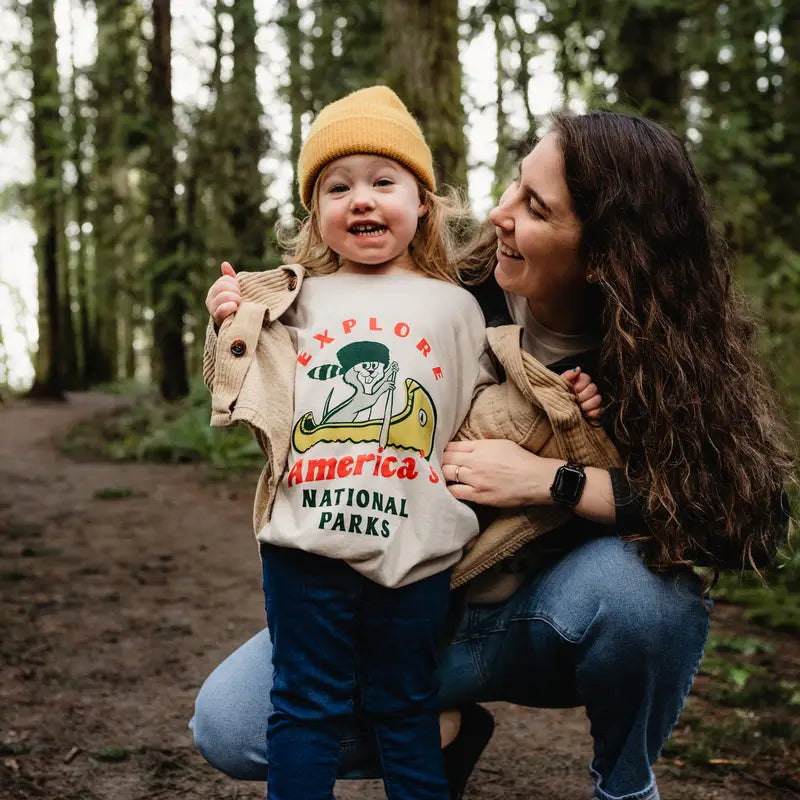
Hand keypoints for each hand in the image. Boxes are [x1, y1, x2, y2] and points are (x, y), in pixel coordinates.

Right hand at [205, 261, 240, 325]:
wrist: (235, 326)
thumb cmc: (236, 306)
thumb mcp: (234, 291)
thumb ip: (230, 278)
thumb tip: (224, 264)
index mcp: (214, 290)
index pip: (225, 279)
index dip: (235, 284)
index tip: (240, 291)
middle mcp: (210, 299)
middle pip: (222, 286)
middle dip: (235, 291)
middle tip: (241, 299)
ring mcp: (212, 310)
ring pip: (223, 296)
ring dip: (235, 300)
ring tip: (239, 305)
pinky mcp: (217, 320)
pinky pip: (221, 310)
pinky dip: (229, 307)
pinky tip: (235, 308)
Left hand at [442, 439, 560, 507]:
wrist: (536, 479)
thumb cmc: (521, 459)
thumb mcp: (500, 444)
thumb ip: (480, 446)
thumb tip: (464, 448)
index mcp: (480, 446)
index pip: (452, 446)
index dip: (443, 450)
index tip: (439, 453)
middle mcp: (475, 461)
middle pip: (446, 459)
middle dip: (439, 462)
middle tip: (435, 465)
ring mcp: (475, 479)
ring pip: (447, 474)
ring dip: (442, 475)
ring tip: (439, 477)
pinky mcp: (479, 495)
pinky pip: (455, 492)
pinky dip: (448, 490)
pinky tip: (447, 489)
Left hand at [561, 366, 601, 418]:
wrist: (554, 409)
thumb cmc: (556, 396)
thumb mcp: (558, 385)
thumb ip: (568, 375)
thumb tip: (577, 369)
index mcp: (579, 381)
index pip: (587, 379)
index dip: (580, 386)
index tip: (573, 390)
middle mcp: (587, 390)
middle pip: (593, 389)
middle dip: (582, 396)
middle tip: (574, 400)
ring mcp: (592, 401)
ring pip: (597, 399)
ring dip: (587, 405)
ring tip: (577, 408)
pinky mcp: (594, 411)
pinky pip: (599, 410)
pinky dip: (592, 413)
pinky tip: (584, 414)